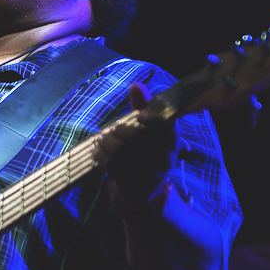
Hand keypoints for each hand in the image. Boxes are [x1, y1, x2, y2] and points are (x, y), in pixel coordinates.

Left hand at [92, 82, 181, 219]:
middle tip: (108, 129)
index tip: (136, 116)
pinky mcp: (136, 184)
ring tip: (99, 139)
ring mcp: (152, 173)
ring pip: (123, 153)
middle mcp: (166, 157)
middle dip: (119, 131)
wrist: (145, 185)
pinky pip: (114, 167)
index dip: (149, 119)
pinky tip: (97, 151)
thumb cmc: (146, 147)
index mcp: (173, 139)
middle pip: (138, 139)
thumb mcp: (147, 126)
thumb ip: (142, 105)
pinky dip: (102, 157)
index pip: (162, 126)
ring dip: (107, 144)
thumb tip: (136, 85)